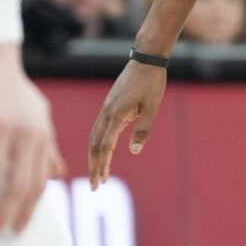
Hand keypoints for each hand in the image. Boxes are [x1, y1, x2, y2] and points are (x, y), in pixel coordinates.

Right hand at [0, 45, 64, 236]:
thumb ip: (47, 146)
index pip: (39, 183)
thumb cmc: (11, 88)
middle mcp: (27, 134)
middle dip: (4, 216)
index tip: (16, 232)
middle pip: (18, 187)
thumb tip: (58, 174)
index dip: (29, 210)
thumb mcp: (38, 116)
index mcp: (42, 137)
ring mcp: (4, 126)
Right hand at [88, 60, 168, 187]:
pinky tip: (102, 151)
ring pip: (94, 136)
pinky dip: (97, 143)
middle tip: (96, 185)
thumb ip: (143, 129)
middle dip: (94, 166)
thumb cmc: (151, 83)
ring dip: (94, 156)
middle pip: (94, 145)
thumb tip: (134, 151)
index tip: (101, 182)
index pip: (105, 147)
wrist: (145, 59)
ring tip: (98, 172)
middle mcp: (106, 113)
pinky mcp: (109, 105)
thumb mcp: (152, 107)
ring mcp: (106, 108)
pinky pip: (98, 128)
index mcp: (115, 115)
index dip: (102, 166)